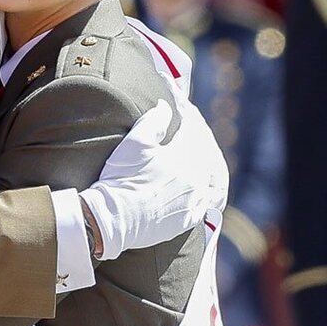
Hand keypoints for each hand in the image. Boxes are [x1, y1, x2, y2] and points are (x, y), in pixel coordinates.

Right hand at [78, 101, 228, 261]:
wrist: (113, 219)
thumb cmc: (120, 179)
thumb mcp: (134, 142)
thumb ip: (154, 120)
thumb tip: (166, 106)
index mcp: (184, 156)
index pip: (192, 129)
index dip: (186, 114)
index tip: (179, 106)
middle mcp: (196, 178)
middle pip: (206, 152)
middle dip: (200, 136)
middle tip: (192, 127)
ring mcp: (195, 201)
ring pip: (214, 178)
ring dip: (212, 164)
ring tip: (207, 158)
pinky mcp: (189, 219)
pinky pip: (210, 203)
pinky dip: (212, 191)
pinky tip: (206, 188)